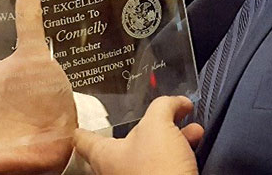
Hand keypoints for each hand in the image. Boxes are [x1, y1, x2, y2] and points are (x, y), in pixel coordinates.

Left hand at [73, 96, 201, 174]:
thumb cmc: (156, 171)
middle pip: (125, 143)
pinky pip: (165, 167)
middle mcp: (117, 170)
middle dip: (146, 127)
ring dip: (171, 138)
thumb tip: (177, 103)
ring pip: (151, 153)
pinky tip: (194, 145)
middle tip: (161, 115)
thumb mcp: (158, 125)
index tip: (77, 126)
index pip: (84, 140)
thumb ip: (164, 106)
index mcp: (106, 155)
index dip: (82, 130)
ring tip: (191, 129)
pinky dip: (179, 154)